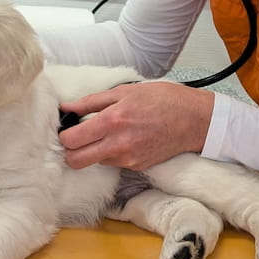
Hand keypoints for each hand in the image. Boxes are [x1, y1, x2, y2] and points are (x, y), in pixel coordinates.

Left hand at [57, 81, 213, 170]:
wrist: (194, 120)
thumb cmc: (164, 100)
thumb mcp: (126, 91)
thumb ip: (92, 101)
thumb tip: (68, 107)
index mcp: (112, 121)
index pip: (71, 140)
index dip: (64, 134)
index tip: (68, 127)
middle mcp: (118, 144)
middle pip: (76, 161)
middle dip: (71, 150)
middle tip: (78, 137)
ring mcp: (128, 159)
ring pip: (94, 162)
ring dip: (93, 151)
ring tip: (107, 134)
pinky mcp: (137, 167)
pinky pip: (113, 163)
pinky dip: (112, 153)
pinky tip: (124, 139)